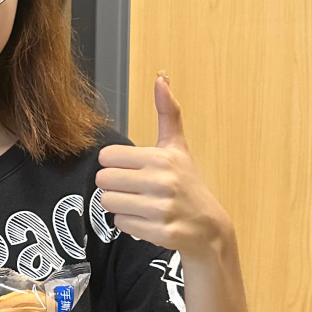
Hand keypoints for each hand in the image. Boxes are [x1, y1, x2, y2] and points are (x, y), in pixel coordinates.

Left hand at [95, 75, 232, 260]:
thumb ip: (167, 113)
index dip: (116, 165)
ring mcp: (161, 209)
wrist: (208, 227)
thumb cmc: (187, 183)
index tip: (133, 170)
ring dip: (121, 205)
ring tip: (141, 204)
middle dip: (114, 186)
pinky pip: (121, 224)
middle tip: (134, 189)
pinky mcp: (160, 232)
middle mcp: (162, 182)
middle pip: (103, 181)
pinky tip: (148, 220)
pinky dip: (130, 224)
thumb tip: (161, 78)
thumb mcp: (177, 147)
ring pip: (108, 203)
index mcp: (161, 157)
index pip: (107, 157)